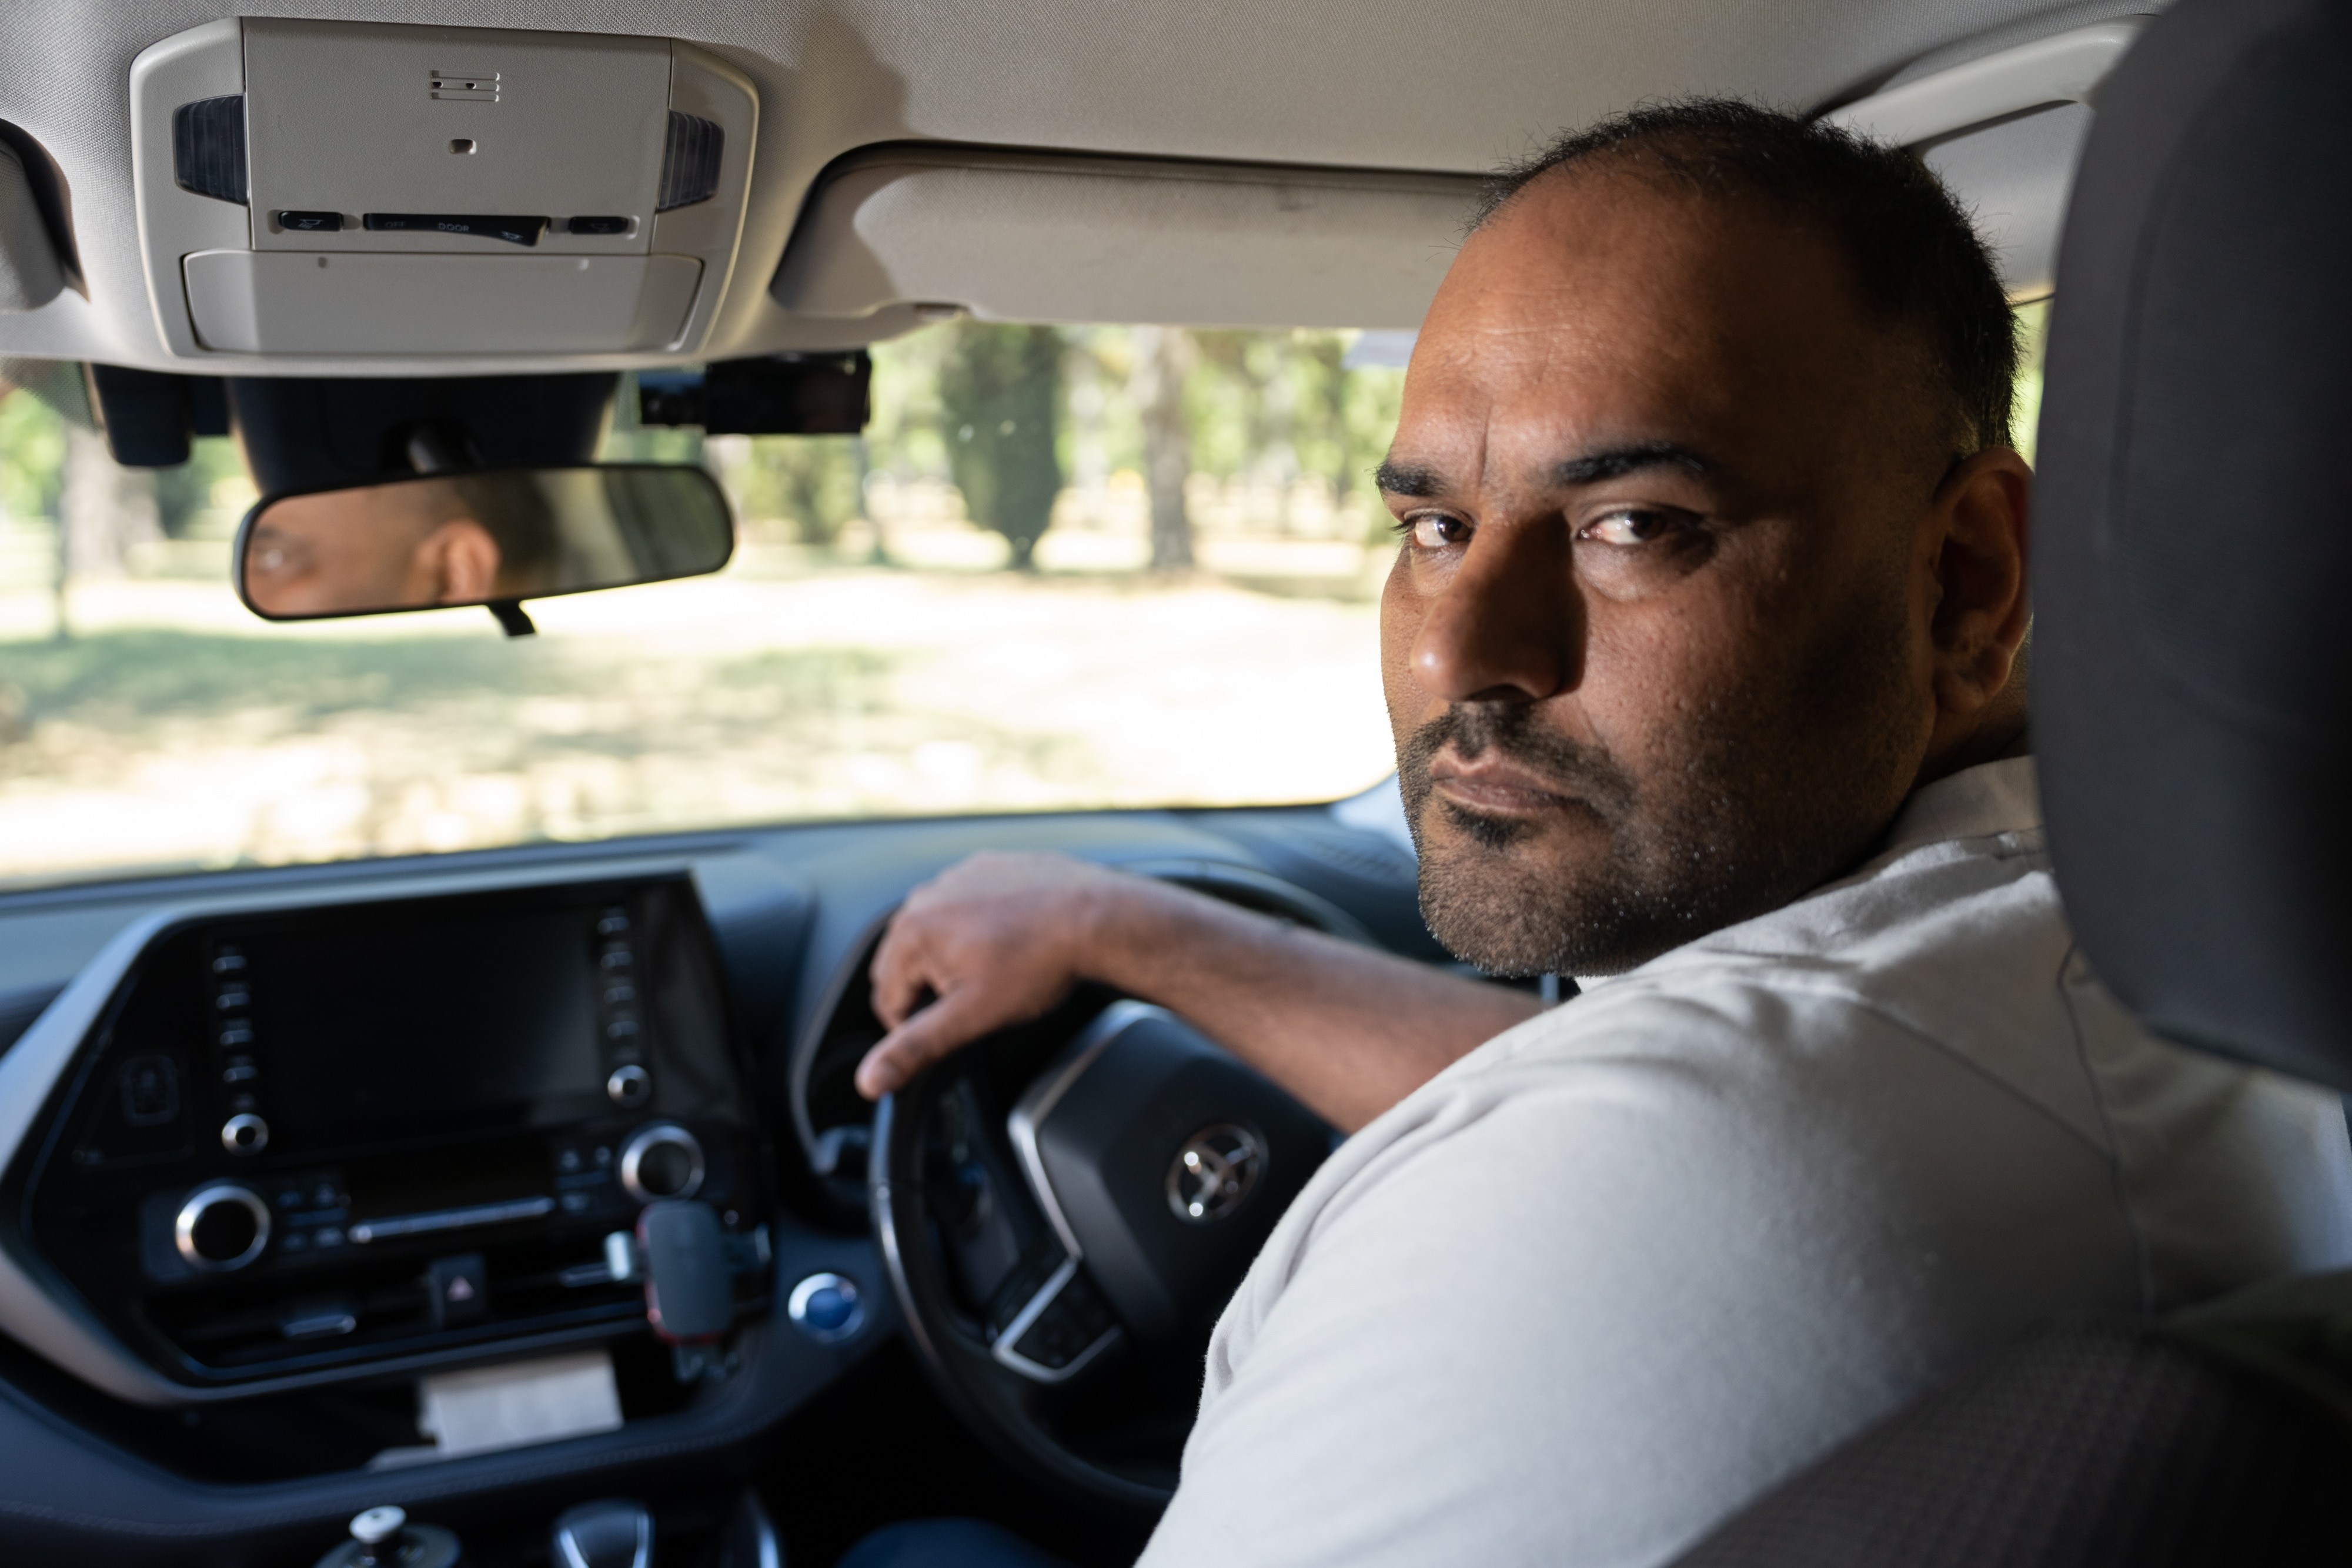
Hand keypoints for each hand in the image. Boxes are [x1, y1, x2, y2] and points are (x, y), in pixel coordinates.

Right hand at [856, 852, 1129, 1098]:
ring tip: (1000, 969)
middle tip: (979, 999)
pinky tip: (1012, 940)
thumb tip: (870, 1079)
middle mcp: (927, 895)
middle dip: (934, 987)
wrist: (1097, 916)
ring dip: (956, 955)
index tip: (953, 1028)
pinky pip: (969, 903)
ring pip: (938, 932)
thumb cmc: (1038, 962)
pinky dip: (980, 924)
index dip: (917, 1026)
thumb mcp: (970, 1016)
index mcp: (911, 931)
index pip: (887, 999)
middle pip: (907, 962)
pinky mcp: (988, 866)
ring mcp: (959, 876)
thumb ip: (915, 1047)